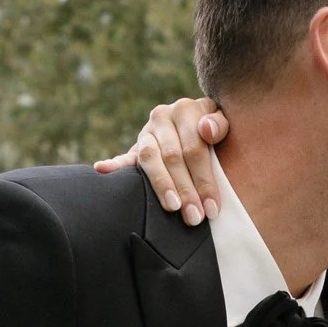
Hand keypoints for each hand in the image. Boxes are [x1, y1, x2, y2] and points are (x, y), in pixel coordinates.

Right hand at [95, 96, 229, 223]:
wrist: (197, 123)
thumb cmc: (216, 133)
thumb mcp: (225, 124)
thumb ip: (220, 125)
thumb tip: (206, 130)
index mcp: (186, 109)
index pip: (195, 148)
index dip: (204, 179)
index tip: (212, 207)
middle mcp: (163, 116)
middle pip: (173, 157)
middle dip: (185, 190)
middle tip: (194, 217)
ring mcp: (147, 132)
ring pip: (150, 159)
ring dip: (160, 185)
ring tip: (172, 208)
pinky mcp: (135, 146)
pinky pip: (124, 157)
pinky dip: (114, 165)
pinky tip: (102, 169)